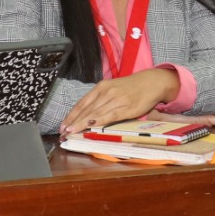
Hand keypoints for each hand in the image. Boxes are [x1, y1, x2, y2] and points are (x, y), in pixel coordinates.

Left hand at [60, 69, 180, 134]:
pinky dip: (99, 121)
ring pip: (95, 113)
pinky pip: (110, 116)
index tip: (62, 126)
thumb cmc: (131, 88)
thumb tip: (85, 116)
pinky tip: (91, 126)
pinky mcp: (126, 107)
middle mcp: (106, 92)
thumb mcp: (112, 89)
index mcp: (101, 87)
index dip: (71, 116)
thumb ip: (100, 100)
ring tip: (72, 132)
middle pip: (86, 109)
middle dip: (73, 122)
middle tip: (63, 133)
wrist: (152, 82)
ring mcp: (116, 99)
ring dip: (82, 124)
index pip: (82, 103)